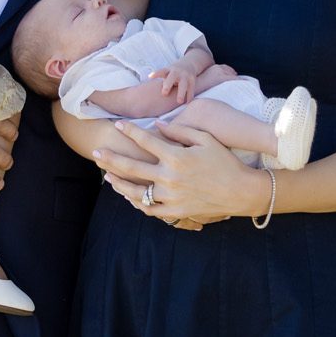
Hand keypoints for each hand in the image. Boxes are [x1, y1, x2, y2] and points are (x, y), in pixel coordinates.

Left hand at [94, 118, 265, 225]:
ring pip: (135, 191)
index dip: (129, 131)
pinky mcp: (175, 211)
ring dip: (118, 183)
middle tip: (96, 152)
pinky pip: (149, 208)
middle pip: (131, 166)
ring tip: (107, 176)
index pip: (145, 141)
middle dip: (110, 158)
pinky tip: (128, 195)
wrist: (240, 191)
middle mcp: (169, 177)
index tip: (117, 125)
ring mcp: (171, 196)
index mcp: (177, 156)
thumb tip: (158, 125)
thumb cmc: (224, 161)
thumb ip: (180, 130)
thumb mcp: (206, 139)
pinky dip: (136, 202)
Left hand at [148, 63, 197, 103]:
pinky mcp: (192, 80)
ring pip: (183, 85)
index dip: (156, 74)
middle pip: (172, 78)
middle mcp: (177, 72)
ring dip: (181, 93)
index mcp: (168, 70)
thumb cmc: (172, 73)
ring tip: (179, 102)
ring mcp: (185, 76)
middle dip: (168, 85)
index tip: (150, 77)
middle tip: (164, 93)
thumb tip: (146, 92)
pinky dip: (189, 96)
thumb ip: (159, 80)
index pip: (161, 71)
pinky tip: (187, 103)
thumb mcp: (166, 73)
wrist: (188, 65)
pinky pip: (191, 89)